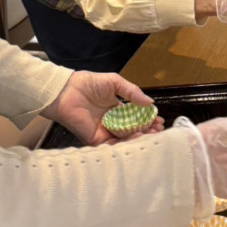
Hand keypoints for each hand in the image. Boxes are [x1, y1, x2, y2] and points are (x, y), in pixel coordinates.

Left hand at [42, 71, 163, 144]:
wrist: (67, 90)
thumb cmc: (89, 83)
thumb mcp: (115, 82)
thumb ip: (132, 92)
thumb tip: (150, 103)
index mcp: (115, 108)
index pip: (135, 117)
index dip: (148, 119)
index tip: (159, 120)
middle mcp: (111, 121)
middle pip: (132, 129)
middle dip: (147, 130)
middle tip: (158, 130)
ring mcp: (104, 131)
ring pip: (125, 138)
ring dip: (139, 137)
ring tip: (152, 133)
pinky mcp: (95, 139)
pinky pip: (112, 144)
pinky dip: (125, 143)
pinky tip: (138, 137)